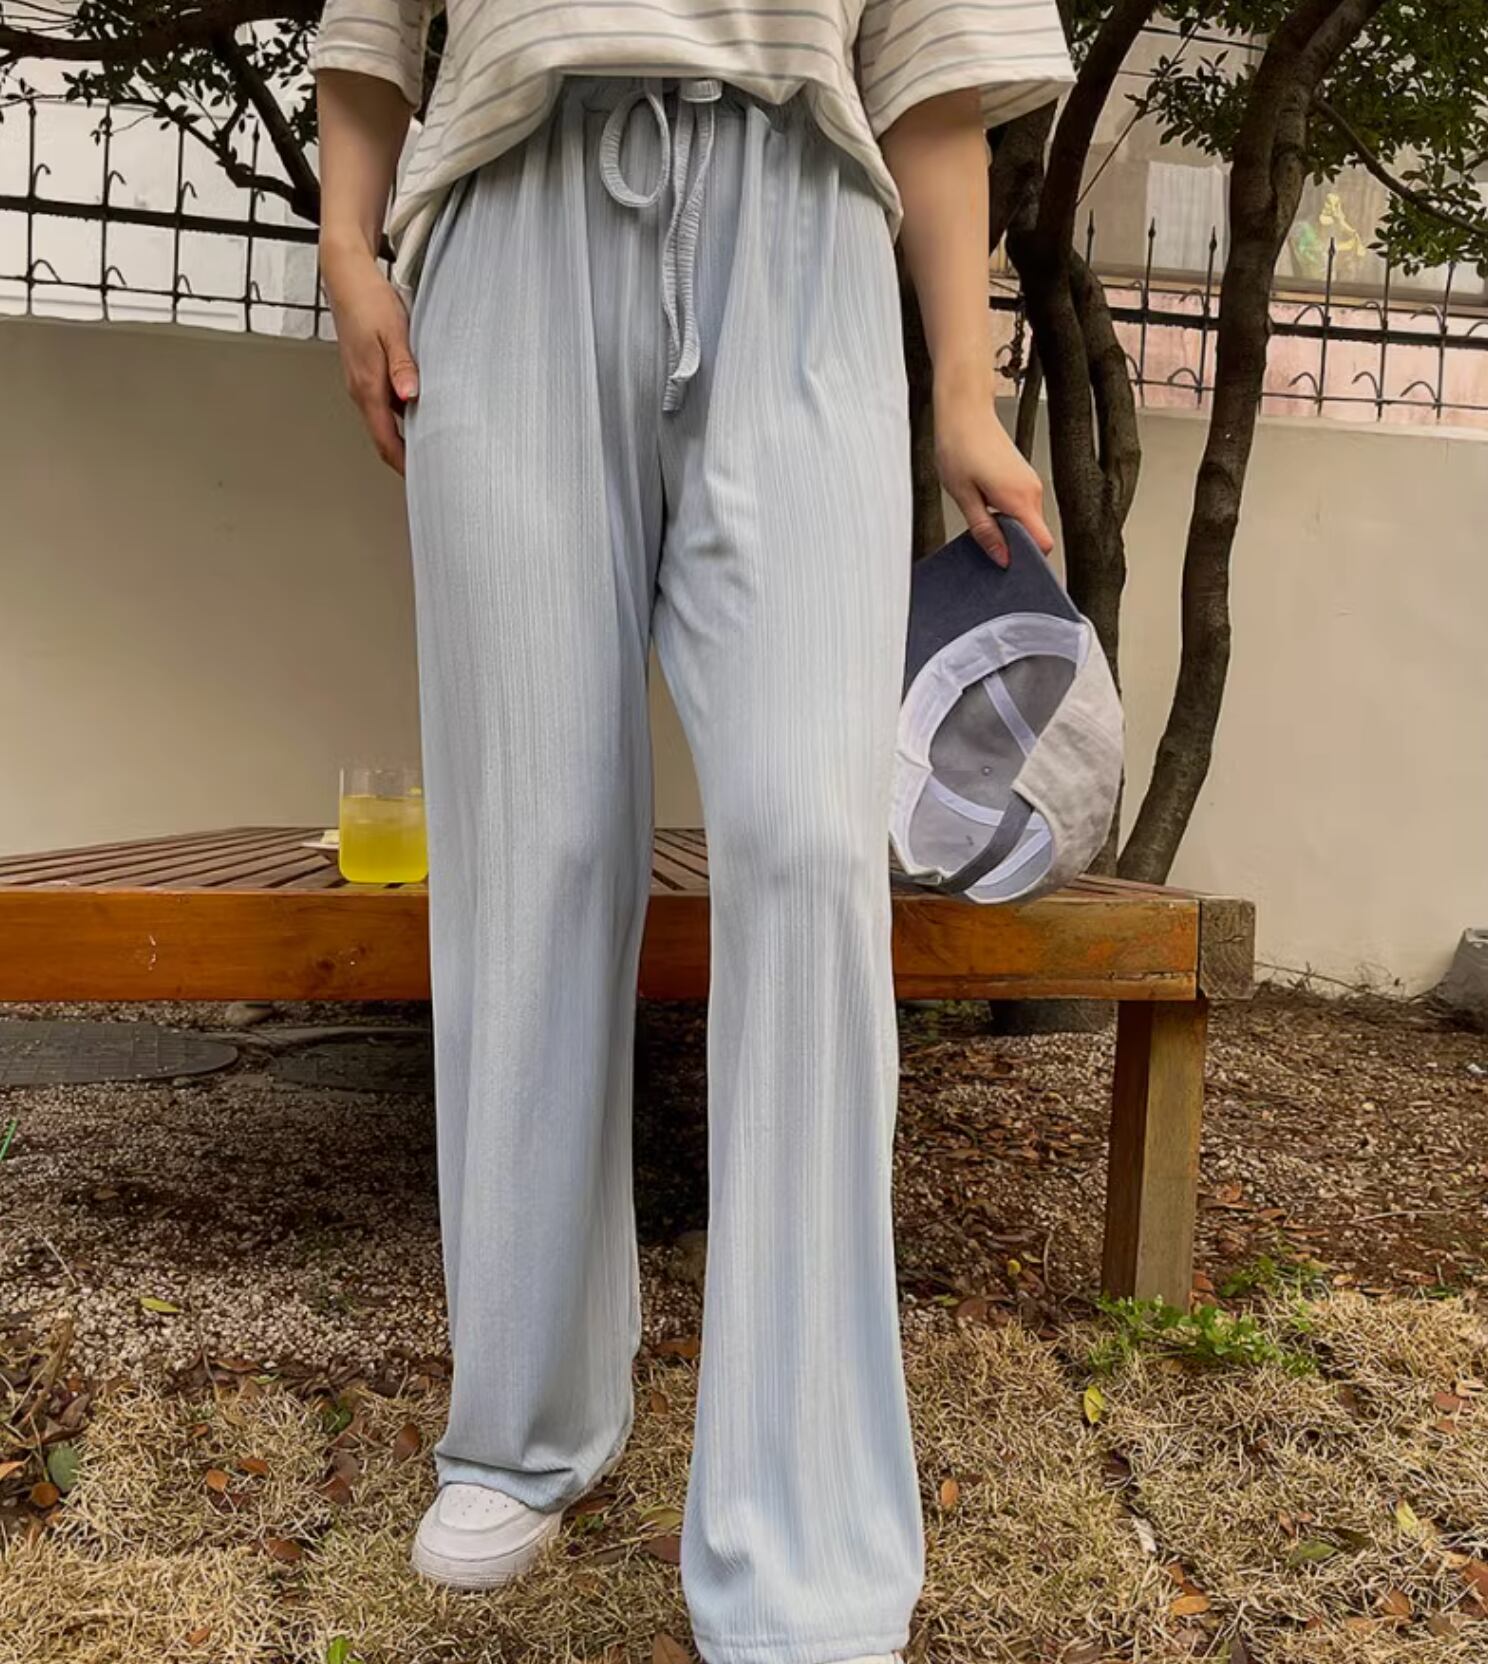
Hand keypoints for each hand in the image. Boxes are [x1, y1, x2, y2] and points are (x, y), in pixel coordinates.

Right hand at [322, 241, 418, 474]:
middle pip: (384, 438)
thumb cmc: (369, 301)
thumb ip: (403, 366)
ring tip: (433, 448)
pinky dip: (401, 417)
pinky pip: (384, 405)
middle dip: (405, 459)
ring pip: (384, 422)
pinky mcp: (366, 372)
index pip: (386, 440)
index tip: (423, 482)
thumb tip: (410, 397)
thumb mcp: (393, 332)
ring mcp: (362, 382)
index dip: (404, 465)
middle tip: (433, 474)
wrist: (346, 277)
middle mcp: (361, 390)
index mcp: (367, 387)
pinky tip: (421, 413)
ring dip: (404, 438)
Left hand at [933, 380, 1053, 565]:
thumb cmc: (960, 445)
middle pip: (1034, 535)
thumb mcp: (964, 497)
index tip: (1008, 566)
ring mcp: (1030, 482)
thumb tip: (1001, 557)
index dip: (1027, 560)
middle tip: (985, 543)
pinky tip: (984, 504)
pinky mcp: (1023, 477)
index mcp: (1020, 498)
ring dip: (1007, 527)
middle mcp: (1032, 491)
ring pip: (1027, 521)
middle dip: (1014, 546)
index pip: (1042, 543)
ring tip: (980, 516)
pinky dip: (1006, 513)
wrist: (964, 411)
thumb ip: (984, 531)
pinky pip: (1021, 507)